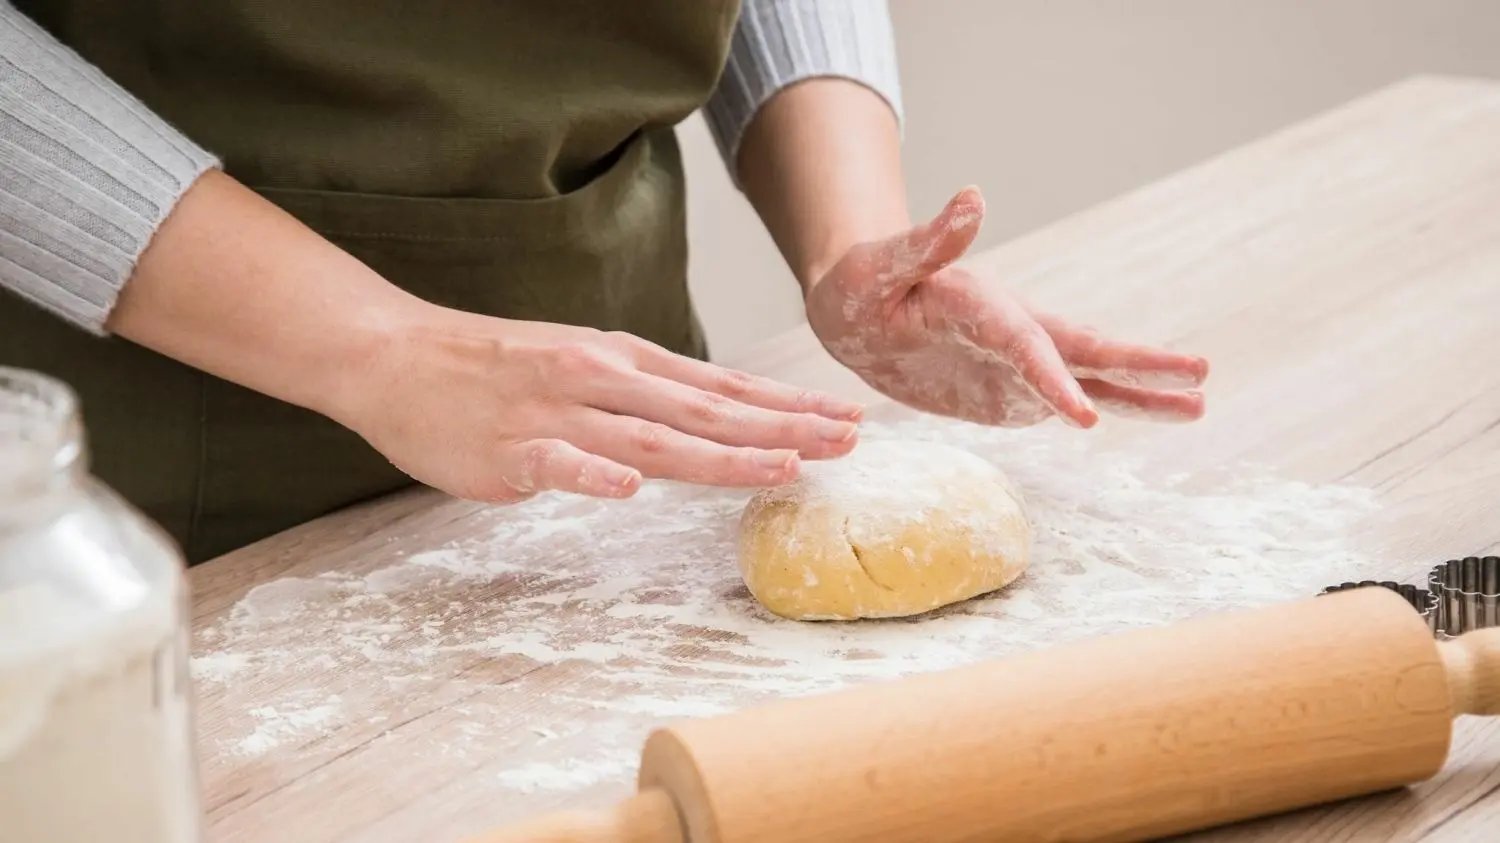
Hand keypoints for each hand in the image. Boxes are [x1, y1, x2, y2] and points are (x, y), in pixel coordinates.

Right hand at [335, 307, 863, 503]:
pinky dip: (592, 472)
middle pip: (706, 410)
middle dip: (782, 428)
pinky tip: (628, 487)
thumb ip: (645, 394)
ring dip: (720, 454)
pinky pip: (556, 461)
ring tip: (780, 468)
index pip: (721, 387)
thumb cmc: (497, 366)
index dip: (786, 406)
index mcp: (624, 360)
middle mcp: (602, 377)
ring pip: (650, 437)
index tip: (846, 418)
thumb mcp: (584, 362)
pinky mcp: (509, 447)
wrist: (397, 356)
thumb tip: (714, 420)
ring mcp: (557, 411)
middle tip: (846, 442)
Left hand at [805, 186, 1208, 427]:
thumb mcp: (880, 263)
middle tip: (1201, 374)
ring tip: (1199, 406)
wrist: (855, 308)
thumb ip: (928, 240)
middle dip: (1139, 368)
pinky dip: (1107, 407)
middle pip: (1084, 352)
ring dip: (1141, 393)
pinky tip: (1150, 414)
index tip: (1082, 416)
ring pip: (1088, 378)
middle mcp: (1012, 330)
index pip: (1027, 344)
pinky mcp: (1009, 387)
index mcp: (983, 304)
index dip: (1053, 379)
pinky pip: (1063, 400)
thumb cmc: (859, 282)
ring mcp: (1016, 361)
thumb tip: (973, 197)